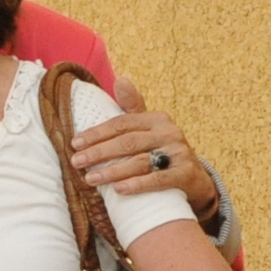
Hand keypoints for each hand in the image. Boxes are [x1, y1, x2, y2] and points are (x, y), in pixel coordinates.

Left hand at [72, 77, 218, 217]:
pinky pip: (158, 179)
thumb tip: (120, 80)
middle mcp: (169, 133)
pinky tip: (118, 190)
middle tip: (76, 161)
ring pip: (140, 162)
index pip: (122, 124)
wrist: (196, 178)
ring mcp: (179, 154)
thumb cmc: (163, 151)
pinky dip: (137, 184)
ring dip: (112, 171)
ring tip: (90, 178)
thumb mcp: (150, 128)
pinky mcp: (185, 174)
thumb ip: (133, 108)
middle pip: (128, 142)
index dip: (97, 133)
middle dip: (99, 152)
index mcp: (157, 119)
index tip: (75, 143)